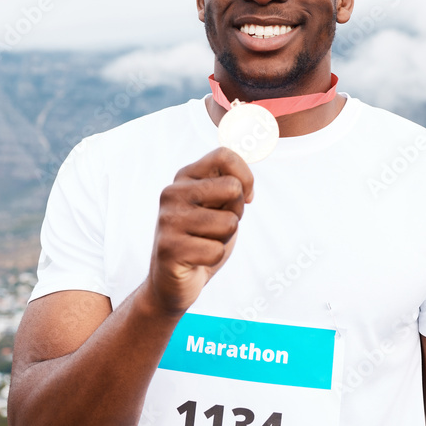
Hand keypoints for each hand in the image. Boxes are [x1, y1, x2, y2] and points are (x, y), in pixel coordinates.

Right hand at [144, 147, 254, 315]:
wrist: (172, 280)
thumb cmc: (203, 238)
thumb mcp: (219, 203)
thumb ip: (232, 179)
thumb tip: (256, 145)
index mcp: (184, 177)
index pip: (225, 155)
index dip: (246, 176)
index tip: (246, 196)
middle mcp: (172, 193)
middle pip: (233, 188)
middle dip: (236, 212)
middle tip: (218, 226)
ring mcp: (168, 220)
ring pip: (228, 223)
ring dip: (224, 238)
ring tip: (204, 242)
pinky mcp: (169, 248)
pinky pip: (216, 250)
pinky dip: (214, 258)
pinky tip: (196, 259)